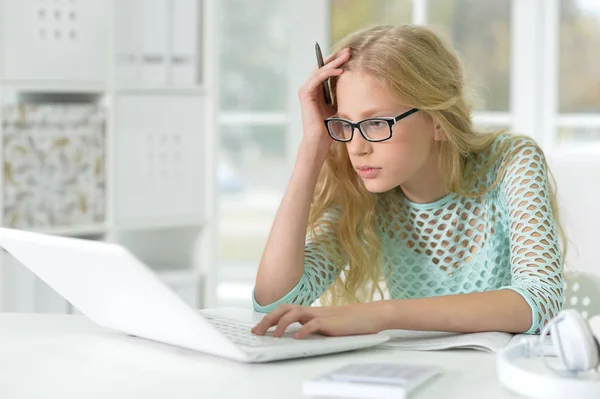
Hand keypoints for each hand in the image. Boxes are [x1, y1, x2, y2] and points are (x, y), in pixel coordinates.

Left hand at [251, 303, 386, 338]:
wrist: (369, 315)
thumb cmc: (349, 322)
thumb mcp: (326, 324)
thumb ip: (311, 327)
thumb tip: (295, 336)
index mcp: (310, 311)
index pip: (284, 310)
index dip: (269, 317)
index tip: (257, 327)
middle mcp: (312, 311)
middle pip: (284, 309)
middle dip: (268, 319)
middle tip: (257, 332)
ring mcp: (321, 316)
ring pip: (295, 313)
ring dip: (281, 324)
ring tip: (273, 336)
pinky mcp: (330, 323)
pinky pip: (314, 324)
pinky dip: (304, 331)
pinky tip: (297, 338)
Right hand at [298, 47, 350, 158]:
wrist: (319, 140)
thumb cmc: (329, 127)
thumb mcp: (338, 106)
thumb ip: (341, 94)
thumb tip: (356, 85)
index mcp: (316, 90)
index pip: (326, 70)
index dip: (337, 62)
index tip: (350, 55)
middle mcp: (309, 88)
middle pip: (322, 66)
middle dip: (336, 57)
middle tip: (349, 50)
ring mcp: (306, 90)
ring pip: (320, 70)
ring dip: (334, 62)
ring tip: (347, 56)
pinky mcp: (306, 94)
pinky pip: (318, 78)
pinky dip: (328, 72)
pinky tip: (340, 70)